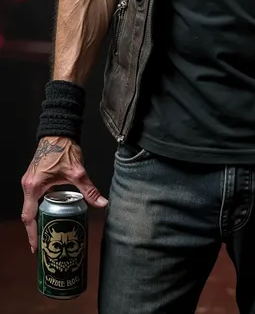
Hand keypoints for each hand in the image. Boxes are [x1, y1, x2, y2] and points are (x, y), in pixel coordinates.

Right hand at [21, 136, 107, 253]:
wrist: (58, 132)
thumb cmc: (63, 149)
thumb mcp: (77, 172)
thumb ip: (89, 189)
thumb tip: (102, 203)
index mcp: (34, 186)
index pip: (29, 216)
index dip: (31, 233)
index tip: (35, 246)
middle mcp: (28, 185)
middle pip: (28, 213)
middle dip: (34, 230)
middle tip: (42, 244)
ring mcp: (30, 181)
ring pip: (31, 205)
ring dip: (37, 219)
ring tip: (46, 233)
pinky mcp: (35, 178)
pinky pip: (35, 197)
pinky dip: (40, 207)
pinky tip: (51, 213)